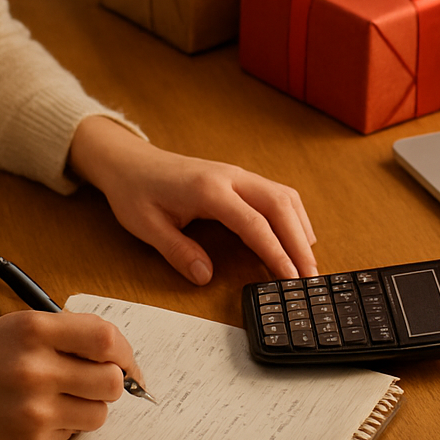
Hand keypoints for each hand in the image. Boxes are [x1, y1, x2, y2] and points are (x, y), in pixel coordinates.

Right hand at [0, 309, 141, 439]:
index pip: (107, 338)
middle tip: (93, 381)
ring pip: (99, 414)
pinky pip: (71, 435)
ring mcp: (32, 410)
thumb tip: (120, 354)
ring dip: (89, 407)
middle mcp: (35, 369)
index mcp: (34, 330)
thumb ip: (68, 333)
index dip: (125, 352)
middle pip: (112, 382)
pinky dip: (63, 425)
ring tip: (62, 398)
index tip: (125, 361)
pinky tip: (34, 414)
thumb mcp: (19, 326)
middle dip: (110, 382)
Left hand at [68, 116, 317, 282]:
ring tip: (307, 262)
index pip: (254, 224)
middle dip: (299, 243)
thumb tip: (205, 276)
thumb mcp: (146, 226)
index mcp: (209, 189)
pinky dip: (291, 216)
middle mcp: (230, 177)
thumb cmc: (136, 192)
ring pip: (284, 196)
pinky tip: (295, 237)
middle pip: (280, 206)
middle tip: (310, 276)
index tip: (291, 278)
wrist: (130, 161)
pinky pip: (276, 193)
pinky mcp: (239, 178)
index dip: (277, 253)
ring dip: (300, 228)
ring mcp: (237, 174)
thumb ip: (178, 251)